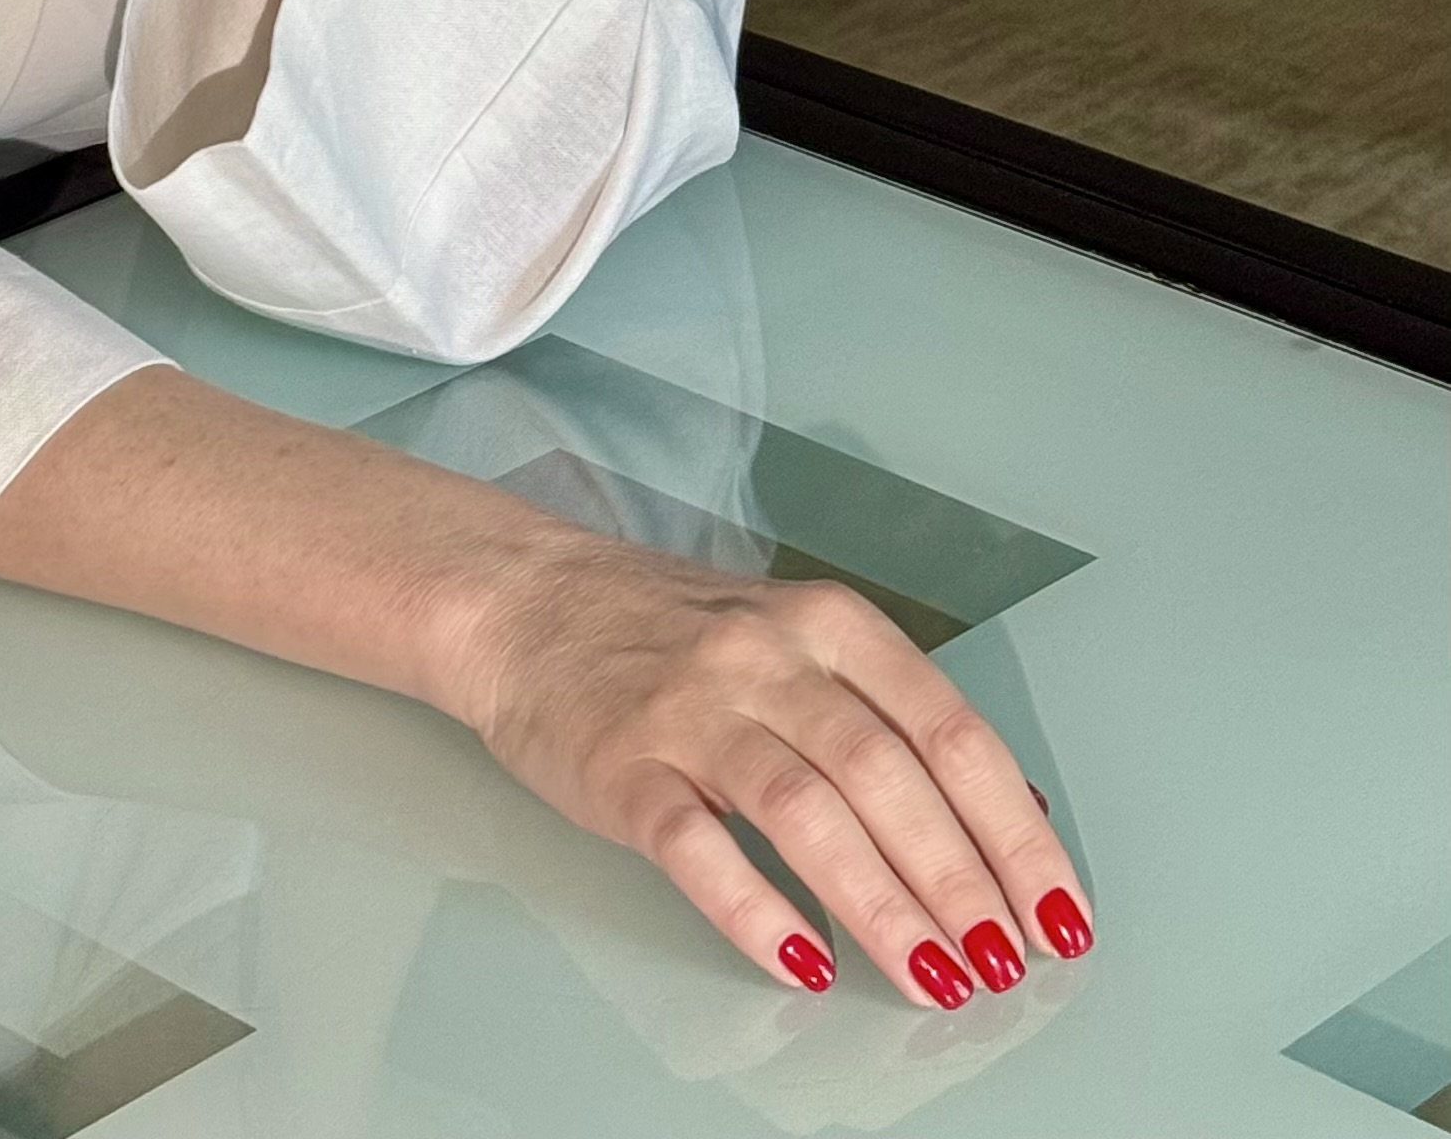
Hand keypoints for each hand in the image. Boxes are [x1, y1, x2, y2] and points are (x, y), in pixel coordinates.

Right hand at [463, 535, 1093, 1008]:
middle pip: (885, 773)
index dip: (1010, 828)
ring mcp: (690, 709)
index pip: (947, 729)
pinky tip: (802, 964)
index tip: (1057, 909)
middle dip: (959, 880)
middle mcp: (767, 657)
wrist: (522, 600)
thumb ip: (892, 716)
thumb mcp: (796, 642)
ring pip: (804, 810)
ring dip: (881, 904)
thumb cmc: (672, 632)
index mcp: (827, 623)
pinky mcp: (621, 766)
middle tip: (1004, 964)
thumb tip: (1009, 813)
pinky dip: (754, 908)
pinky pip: (695, 845)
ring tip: (932, 978)